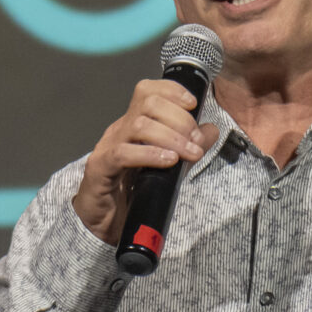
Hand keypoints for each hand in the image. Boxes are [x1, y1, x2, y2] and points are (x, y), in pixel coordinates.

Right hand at [69, 78, 220, 242]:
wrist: (102, 221)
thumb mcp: (167, 165)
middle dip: (180, 118)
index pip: (148, 91)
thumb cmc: (132, 190)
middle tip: (195, 141)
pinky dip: (150, 154)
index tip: (194, 104)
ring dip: (171, 137)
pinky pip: (123, 153)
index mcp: (134, 123)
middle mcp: (120, 129)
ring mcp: (108, 146)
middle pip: (148, 102)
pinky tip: (168, 162)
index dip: (172, 90)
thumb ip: (189, 146)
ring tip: (189, 154)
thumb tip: (211, 129)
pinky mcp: (100, 168)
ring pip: (139, 125)